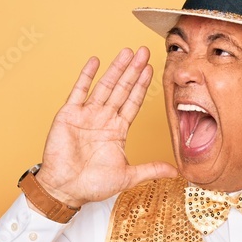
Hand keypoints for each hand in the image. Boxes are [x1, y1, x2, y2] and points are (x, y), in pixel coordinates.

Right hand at [34, 46, 175, 207]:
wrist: (64, 190)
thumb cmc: (92, 185)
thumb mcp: (127, 176)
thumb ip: (151, 170)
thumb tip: (176, 171)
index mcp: (117, 130)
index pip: (133, 102)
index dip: (142, 86)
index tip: (151, 69)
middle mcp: (104, 119)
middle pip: (122, 89)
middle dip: (133, 71)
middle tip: (144, 52)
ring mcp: (86, 114)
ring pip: (105, 86)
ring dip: (116, 69)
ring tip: (127, 52)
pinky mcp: (69, 114)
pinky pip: (79, 91)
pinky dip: (86, 76)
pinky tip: (95, 61)